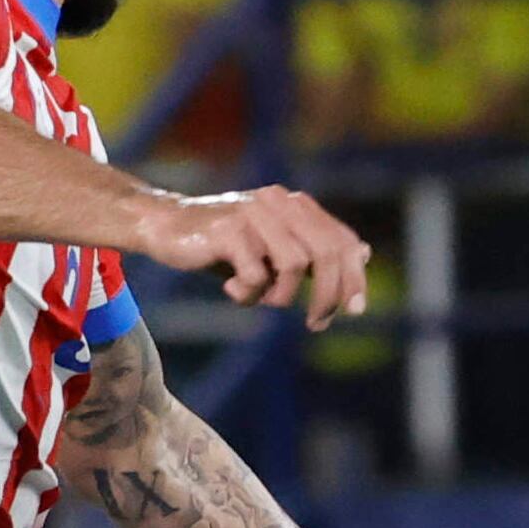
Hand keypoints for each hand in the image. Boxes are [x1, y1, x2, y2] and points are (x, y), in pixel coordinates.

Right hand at [134, 186, 371, 329]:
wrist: (164, 225)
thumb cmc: (222, 242)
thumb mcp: (272, 245)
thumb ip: (313, 248)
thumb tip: (364, 253)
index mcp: (296, 205)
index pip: (341, 241)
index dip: (354, 277)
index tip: (354, 311)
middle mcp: (280, 203)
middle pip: (326, 253)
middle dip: (327, 296)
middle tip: (317, 323)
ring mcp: (254, 215)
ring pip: (294, 265)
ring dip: (281, 296)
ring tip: (263, 300)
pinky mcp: (228, 231)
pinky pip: (255, 274)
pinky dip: (248, 294)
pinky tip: (232, 290)